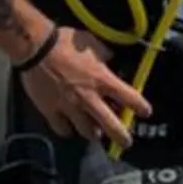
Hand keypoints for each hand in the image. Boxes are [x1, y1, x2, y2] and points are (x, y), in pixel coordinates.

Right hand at [17, 26, 152, 146]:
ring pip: (86, 131)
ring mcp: (70, 108)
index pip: (128, 97)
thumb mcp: (92, 43)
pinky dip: (68, 130)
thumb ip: (105, 54)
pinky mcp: (51, 112)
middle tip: (126, 142)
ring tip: (96, 133)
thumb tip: (111, 60)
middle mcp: (89, 98)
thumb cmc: (66, 42)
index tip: (146, 112)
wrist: (36, 48)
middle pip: (110, 124)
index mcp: (102, 79)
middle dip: (121, 136)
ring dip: (94, 133)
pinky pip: (63, 129)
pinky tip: (69, 128)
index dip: (140, 106)